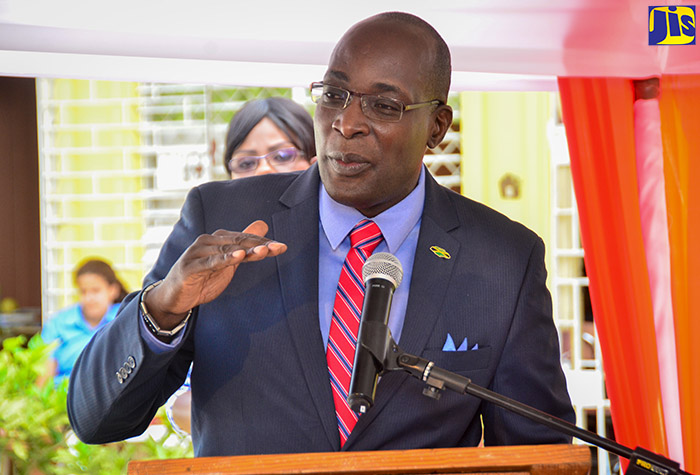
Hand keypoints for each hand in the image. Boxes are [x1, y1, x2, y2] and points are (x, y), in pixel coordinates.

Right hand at [144, 220, 285, 328]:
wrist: (174, 297)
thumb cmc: (202, 278)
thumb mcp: (228, 262)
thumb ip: (245, 245)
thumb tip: (263, 225)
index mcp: (218, 239)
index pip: (245, 239)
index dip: (264, 242)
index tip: (282, 247)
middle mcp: (208, 241)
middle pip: (238, 242)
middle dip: (260, 245)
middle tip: (278, 247)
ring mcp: (197, 253)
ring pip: (226, 250)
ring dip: (246, 251)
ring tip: (263, 251)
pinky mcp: (190, 267)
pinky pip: (210, 262)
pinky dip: (225, 258)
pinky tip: (238, 256)